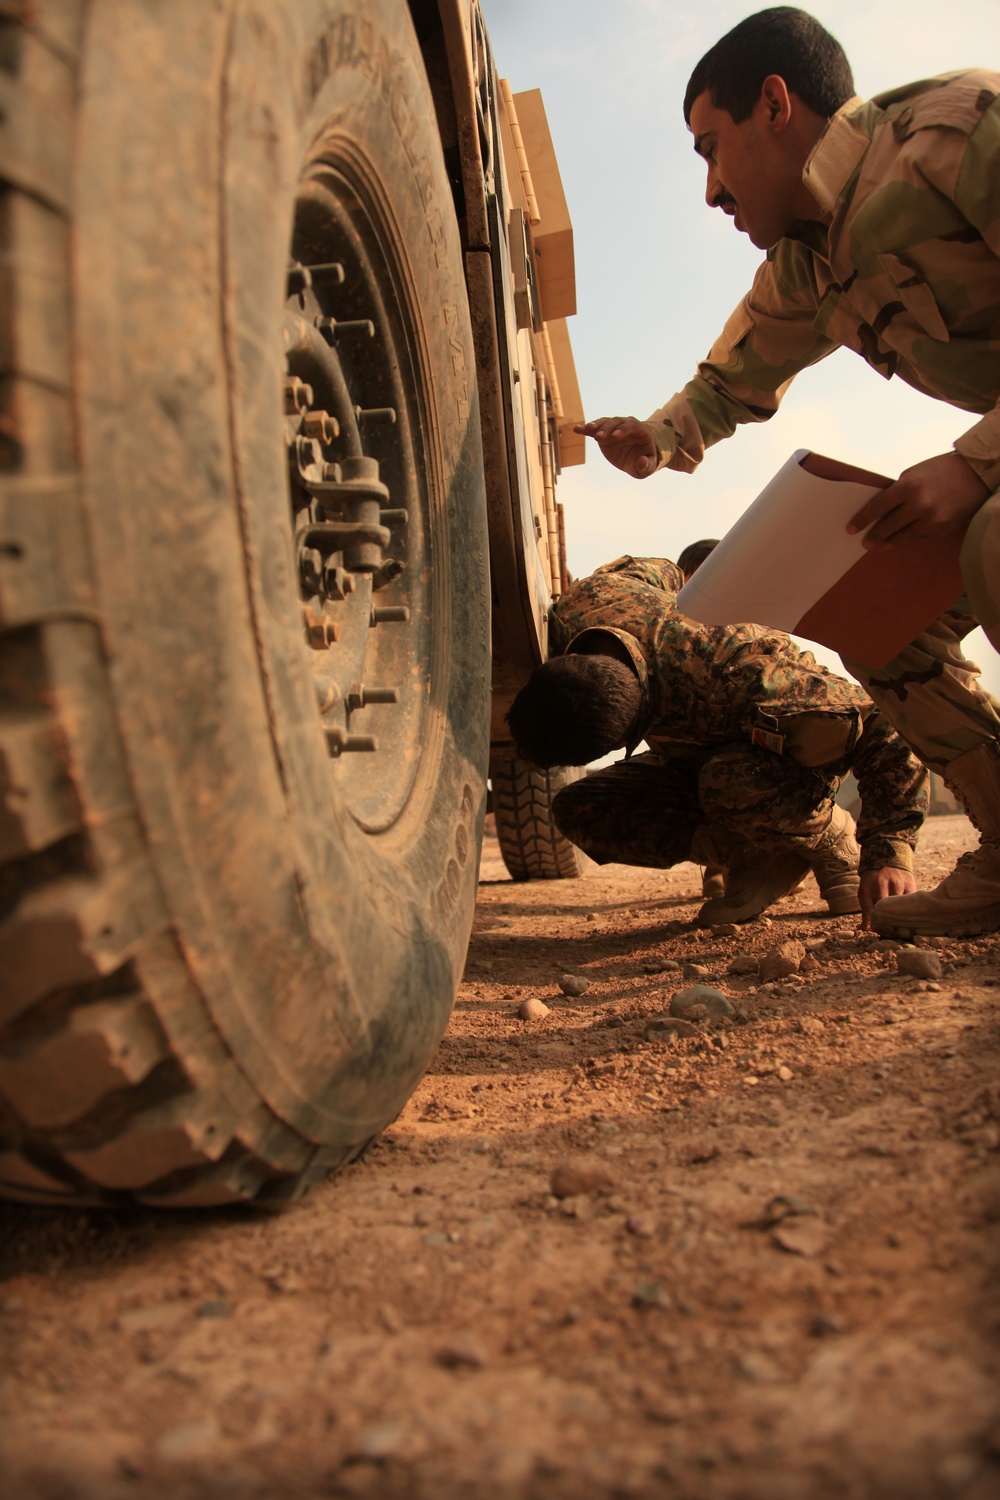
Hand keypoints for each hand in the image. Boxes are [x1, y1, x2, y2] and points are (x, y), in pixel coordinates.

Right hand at [573, 416, 657, 478]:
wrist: (637, 457)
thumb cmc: (645, 461)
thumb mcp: (649, 467)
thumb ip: (647, 465)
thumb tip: (642, 461)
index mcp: (641, 430)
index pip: (632, 426)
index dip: (623, 430)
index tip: (615, 437)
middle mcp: (627, 425)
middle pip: (616, 422)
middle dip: (608, 429)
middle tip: (599, 437)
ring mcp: (614, 428)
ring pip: (605, 423)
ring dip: (596, 425)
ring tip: (587, 429)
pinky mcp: (604, 433)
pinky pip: (595, 429)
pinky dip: (586, 428)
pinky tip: (576, 429)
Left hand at [846, 451, 988, 547]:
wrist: (975, 475)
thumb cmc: (941, 470)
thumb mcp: (914, 473)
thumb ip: (898, 490)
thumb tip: (881, 509)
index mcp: (908, 486)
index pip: (877, 507)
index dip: (862, 519)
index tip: (851, 529)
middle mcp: (919, 505)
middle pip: (888, 526)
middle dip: (874, 535)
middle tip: (865, 542)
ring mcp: (931, 520)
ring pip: (903, 536)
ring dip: (890, 541)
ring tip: (881, 544)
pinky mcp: (942, 530)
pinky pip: (920, 537)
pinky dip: (909, 537)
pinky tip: (902, 538)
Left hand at [858, 867, 915, 928]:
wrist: (886, 859)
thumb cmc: (873, 882)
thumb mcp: (865, 893)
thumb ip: (866, 911)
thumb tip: (864, 929)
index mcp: (867, 888)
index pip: (869, 910)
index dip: (871, 923)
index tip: (873, 931)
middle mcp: (881, 884)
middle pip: (885, 910)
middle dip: (886, 922)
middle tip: (888, 931)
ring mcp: (897, 884)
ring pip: (900, 906)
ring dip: (900, 917)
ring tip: (900, 925)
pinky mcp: (910, 884)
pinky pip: (911, 901)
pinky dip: (910, 909)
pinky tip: (909, 915)